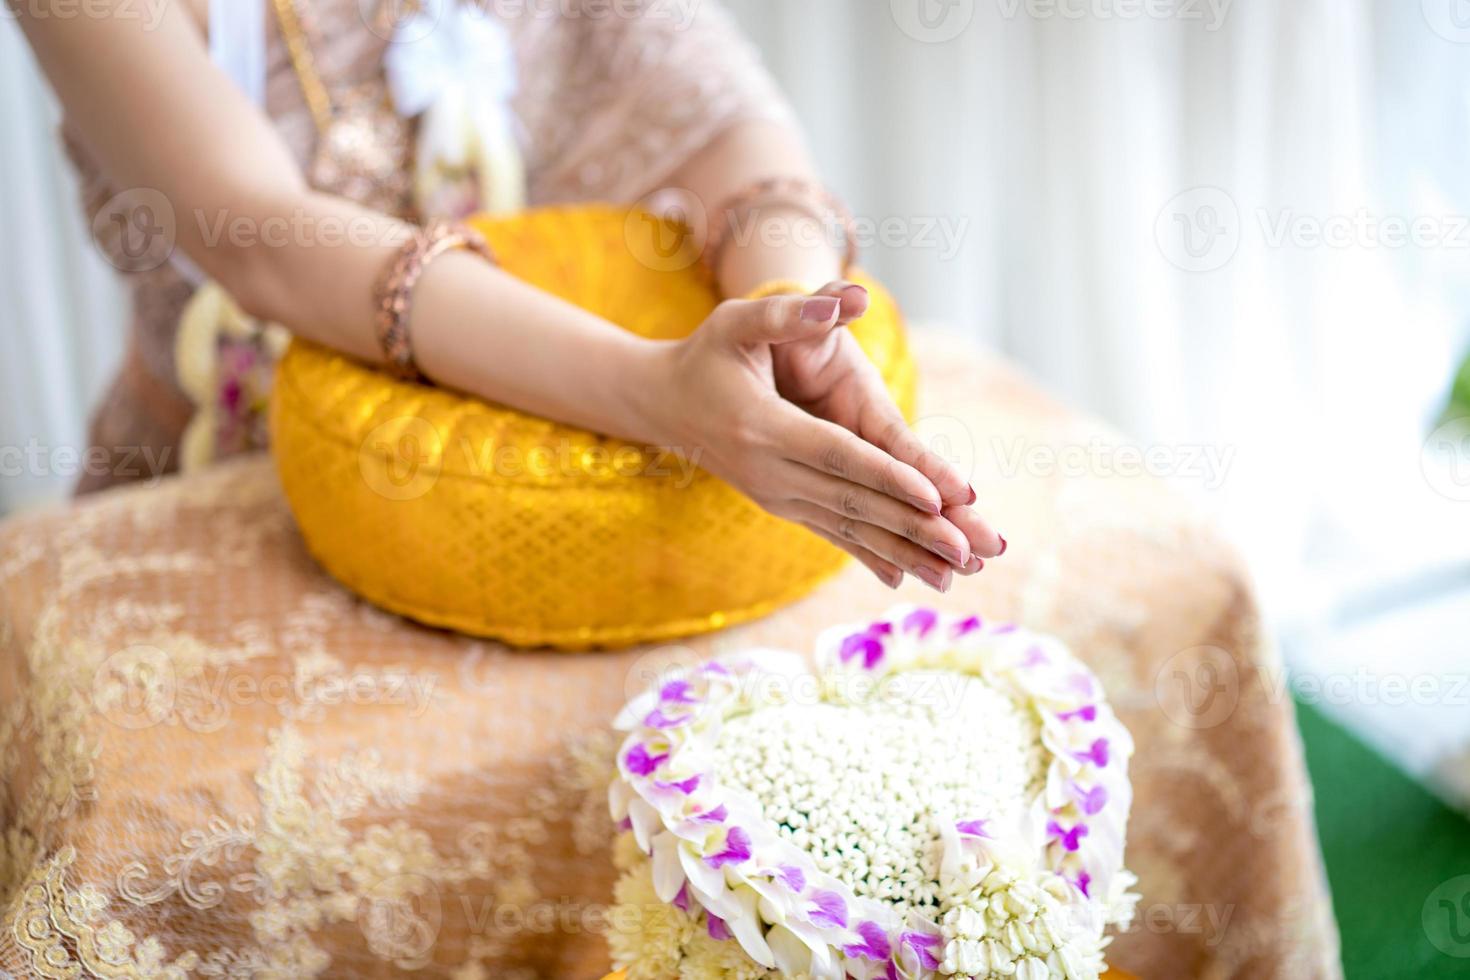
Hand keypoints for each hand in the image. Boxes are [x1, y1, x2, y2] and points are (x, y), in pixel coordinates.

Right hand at [633, 290, 1001, 591]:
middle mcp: (769, 473)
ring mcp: (775, 496)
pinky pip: (834, 535)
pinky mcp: (782, 506)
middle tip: (969, 551)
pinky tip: (907, 580)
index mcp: (763, 427)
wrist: (662, 404)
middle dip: (915, 527)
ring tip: (957, 577)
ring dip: (906, 552)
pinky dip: (872, 557)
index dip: (888, 476)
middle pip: (853, 501)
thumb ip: (790, 312)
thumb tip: (850, 298)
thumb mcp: (738, 321)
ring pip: (850, 528)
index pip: (837, 455)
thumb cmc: (707, 353)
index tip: (937, 498)